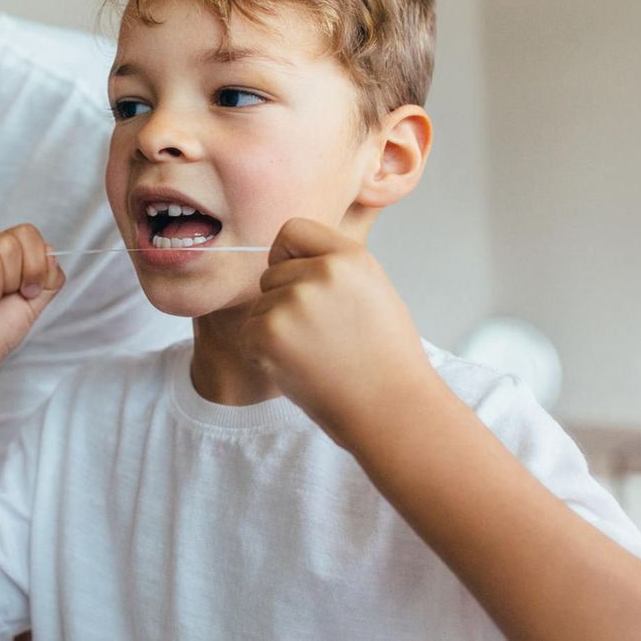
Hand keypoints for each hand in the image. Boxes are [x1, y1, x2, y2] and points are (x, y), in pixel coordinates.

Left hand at [240, 218, 435, 443]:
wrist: (392, 410)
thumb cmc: (385, 357)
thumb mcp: (373, 290)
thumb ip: (334, 267)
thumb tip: (288, 256)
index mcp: (350, 257)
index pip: (293, 230)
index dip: (289, 256)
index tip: (301, 281)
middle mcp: (321, 272)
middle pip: (271, 272)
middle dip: (285, 301)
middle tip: (322, 336)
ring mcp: (293, 302)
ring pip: (260, 306)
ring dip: (275, 330)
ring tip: (316, 355)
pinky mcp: (269, 334)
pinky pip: (248, 334)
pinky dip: (263, 354)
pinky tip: (299, 368)